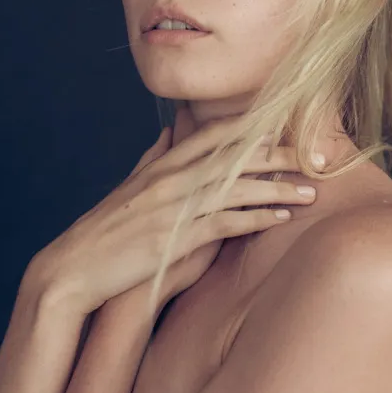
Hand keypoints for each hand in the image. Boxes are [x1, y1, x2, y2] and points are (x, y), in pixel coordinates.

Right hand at [29, 109, 324, 317]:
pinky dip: (258, 218)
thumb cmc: (107, 232)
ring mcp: (174, 207)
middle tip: (317, 154)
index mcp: (163, 165)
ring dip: (279, 187)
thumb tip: (170, 132)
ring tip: (313, 189)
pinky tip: (283, 217)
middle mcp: (172, 179)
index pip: (215, 135)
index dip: (254, 127)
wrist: (74, 268)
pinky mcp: (175, 237)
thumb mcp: (131, 186)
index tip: (288, 124)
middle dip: (280, 153)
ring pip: (238, 187)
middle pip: (236, 156)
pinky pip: (226, 222)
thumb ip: (154, 158)